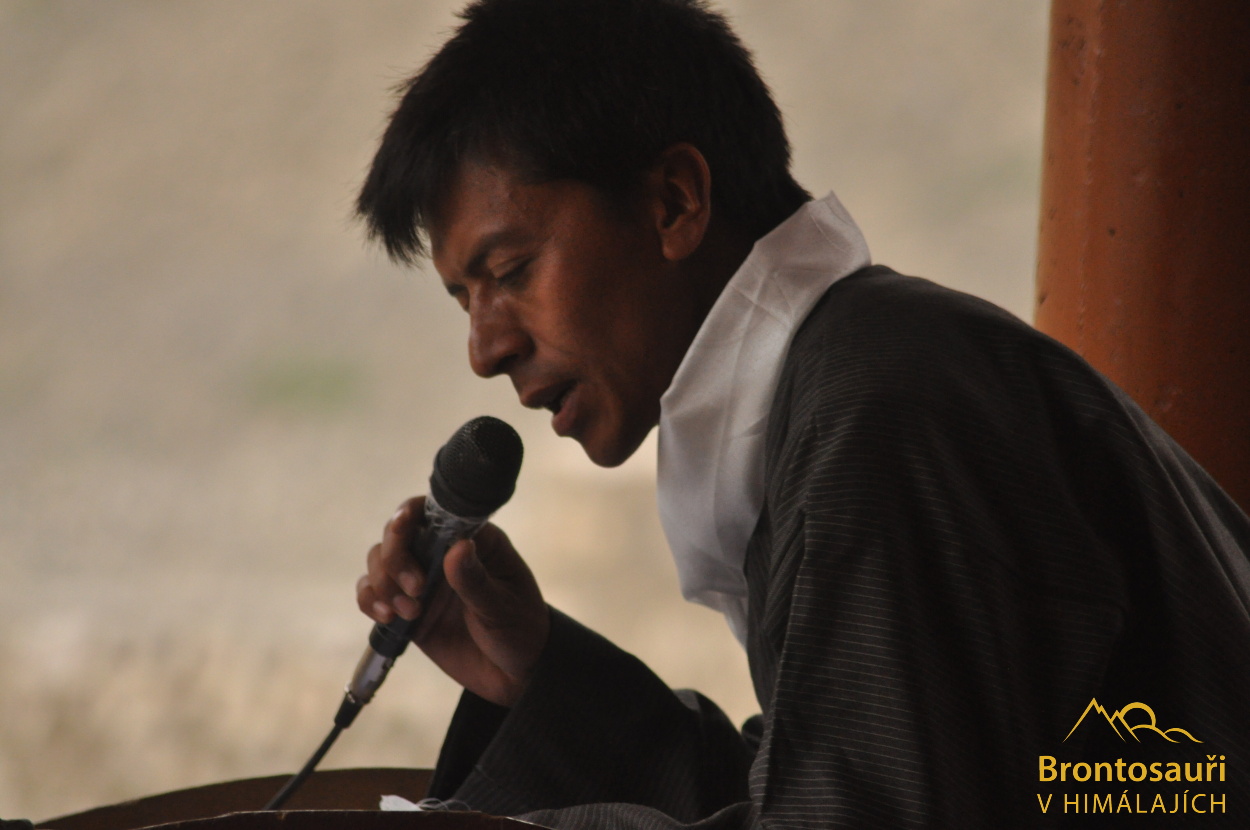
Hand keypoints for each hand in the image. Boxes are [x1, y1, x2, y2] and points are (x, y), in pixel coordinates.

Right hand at [356, 497, 549, 706]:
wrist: (514, 675)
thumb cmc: (520, 631)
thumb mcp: (502, 607)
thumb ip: (476, 581)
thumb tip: (457, 546)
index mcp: (474, 541)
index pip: (434, 512)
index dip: (410, 513)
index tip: (402, 527)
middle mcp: (442, 554)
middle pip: (397, 534)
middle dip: (395, 558)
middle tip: (417, 590)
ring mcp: (422, 580)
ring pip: (379, 561)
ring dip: (383, 583)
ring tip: (411, 613)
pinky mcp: (406, 609)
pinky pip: (373, 593)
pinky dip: (370, 601)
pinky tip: (387, 618)